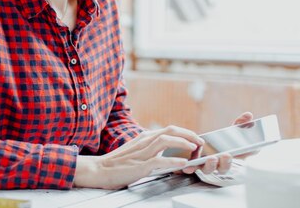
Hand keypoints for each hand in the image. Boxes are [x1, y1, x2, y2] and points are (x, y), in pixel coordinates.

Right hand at [74, 125, 214, 188]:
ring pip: (166, 140)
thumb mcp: (136, 151)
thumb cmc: (117, 163)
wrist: (99, 170)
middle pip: (170, 130)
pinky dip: (173, 161)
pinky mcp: (140, 165)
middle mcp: (144, 141)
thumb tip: (166, 151)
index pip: (169, 130)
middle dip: (189, 134)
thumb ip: (150, 149)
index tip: (195, 139)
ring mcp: (142, 152)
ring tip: (195, 148)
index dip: (185, 133)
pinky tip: (183, 163)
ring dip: (183, 143)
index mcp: (144, 137)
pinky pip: (159, 160)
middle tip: (200, 141)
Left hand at [180, 112, 253, 175]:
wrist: (212, 144)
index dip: (228, 161)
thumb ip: (241, 123)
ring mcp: (207, 164)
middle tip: (221, 156)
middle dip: (222, 163)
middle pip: (221, 168)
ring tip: (209, 158)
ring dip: (209, 165)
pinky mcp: (196, 163)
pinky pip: (194, 167)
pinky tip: (188, 166)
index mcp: (230, 158)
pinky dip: (191, 167)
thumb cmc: (228, 140)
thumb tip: (248, 115)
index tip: (228, 154)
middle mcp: (219, 164)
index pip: (232, 163)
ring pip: (208, 169)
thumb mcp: (235, 130)